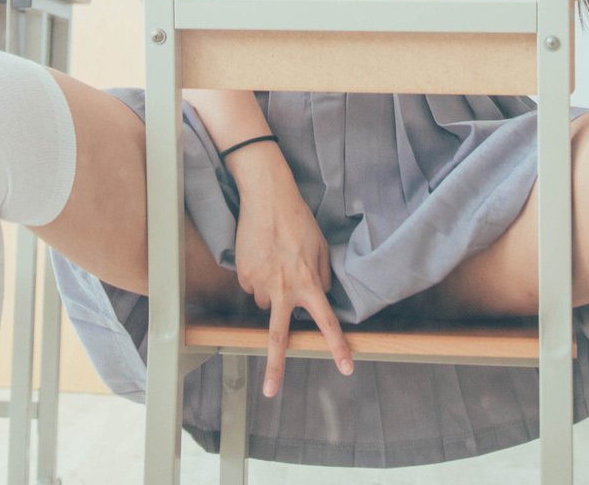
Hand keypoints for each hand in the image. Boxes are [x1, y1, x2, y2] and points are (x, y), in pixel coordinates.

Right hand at [227, 156, 353, 395]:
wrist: (267, 197)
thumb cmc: (298, 220)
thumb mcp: (321, 248)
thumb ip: (322, 277)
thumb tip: (318, 296)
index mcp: (307, 283)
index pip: (326, 321)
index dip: (337, 346)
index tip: (346, 367)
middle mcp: (283, 289)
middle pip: (277, 336)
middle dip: (274, 367)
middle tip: (270, 392)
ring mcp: (259, 283)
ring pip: (265, 303)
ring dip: (271, 293)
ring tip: (275, 262)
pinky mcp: (243, 274)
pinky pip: (251, 286)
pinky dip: (257, 277)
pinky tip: (262, 255)